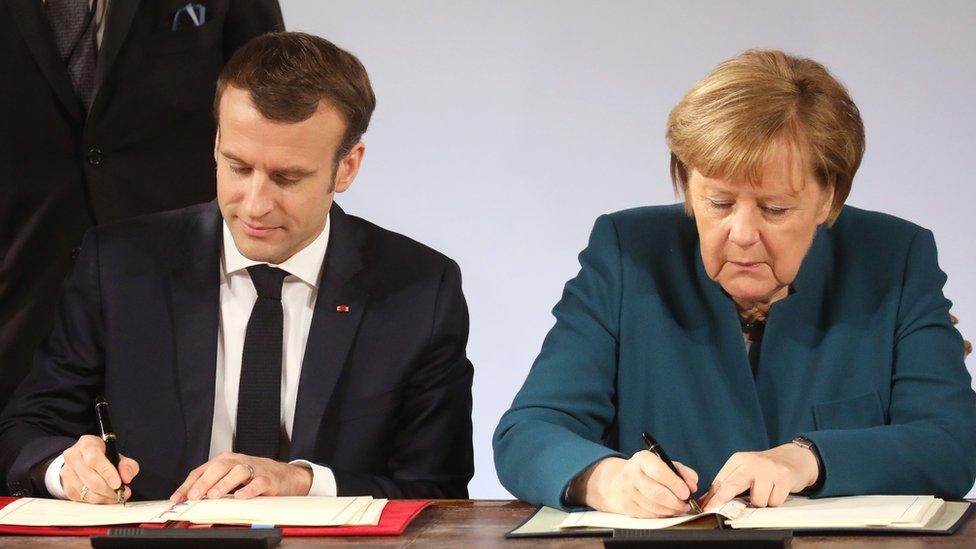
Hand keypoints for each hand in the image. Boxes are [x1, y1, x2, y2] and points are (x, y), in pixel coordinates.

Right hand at [60, 434, 138, 503]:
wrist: (83, 458)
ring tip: (116, 496)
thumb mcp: (118, 455)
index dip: (107, 473)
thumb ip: (127, 465)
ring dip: (104, 497)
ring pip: (86, 491)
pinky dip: (97, 501)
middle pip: (90, 479)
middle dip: (109, 490)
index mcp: (87, 444)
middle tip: (122, 493)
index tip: (118, 484)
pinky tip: (106, 497)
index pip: (94, 459)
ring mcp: (67, 472)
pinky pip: (82, 499)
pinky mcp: (66, 486)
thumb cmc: (103, 456)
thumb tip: (126, 478)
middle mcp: (73, 457)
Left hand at [169, 452, 312, 501]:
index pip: (202, 470)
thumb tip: (189, 499)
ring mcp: (254, 469)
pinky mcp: (268, 479)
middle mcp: (238, 462)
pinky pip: (258, 483)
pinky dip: (249, 489)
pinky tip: (240, 496)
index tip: (178, 498)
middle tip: (194, 496)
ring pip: (237, 472)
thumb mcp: (230, 478)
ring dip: (224, 484)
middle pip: (218, 467)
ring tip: (213, 496)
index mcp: (225, 461)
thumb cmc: (254, 476)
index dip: (188, 485)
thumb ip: (212, 485)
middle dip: (204, 482)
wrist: (286, 476)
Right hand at [575, 452, 698, 517]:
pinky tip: (667, 511)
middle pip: (656, 493)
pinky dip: (661, 515)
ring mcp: (627, 491)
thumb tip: (693, 485)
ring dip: (671, 510)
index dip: (675, 484)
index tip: (687, 492)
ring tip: (679, 508)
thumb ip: (682, 472)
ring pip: (653, 506)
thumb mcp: (664, 464)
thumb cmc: (648, 473)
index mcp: (642, 459)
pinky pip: (648, 515)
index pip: (660, 471)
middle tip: (686, 504)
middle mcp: (632, 473)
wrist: (619, 482)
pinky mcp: (626, 506)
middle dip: (675, 502)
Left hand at [701, 443, 818, 511]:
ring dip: (761, 503)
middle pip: (733, 485)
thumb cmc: (765, 468)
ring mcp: (769, 469)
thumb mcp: (744, 470)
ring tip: (765, 493)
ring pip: (757, 500)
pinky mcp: (784, 477)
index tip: (705, 507)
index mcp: (739, 459)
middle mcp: (752, 462)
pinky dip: (774, 501)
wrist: (794, 458)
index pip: (721, 480)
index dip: (713, 497)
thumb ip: (727, 484)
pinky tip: (776, 491)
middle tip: (716, 509)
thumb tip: (707, 500)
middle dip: (723, 500)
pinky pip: (774, 502)